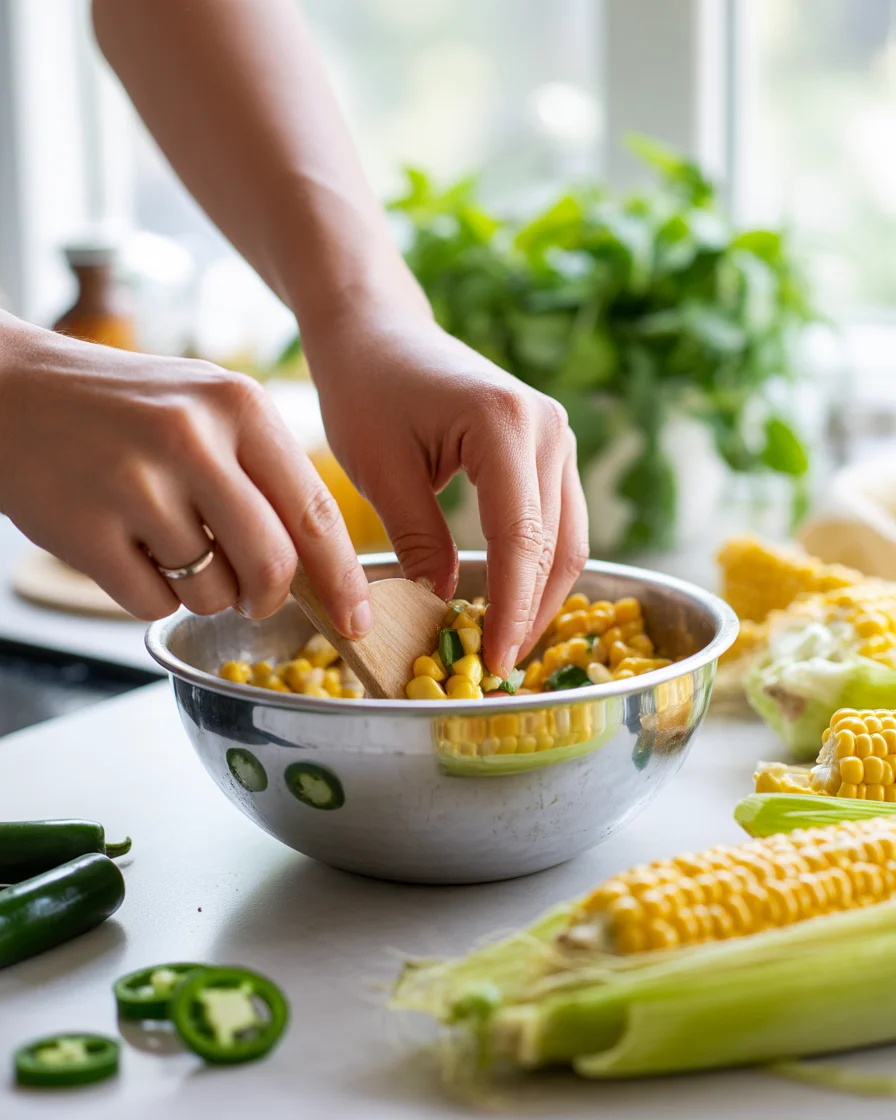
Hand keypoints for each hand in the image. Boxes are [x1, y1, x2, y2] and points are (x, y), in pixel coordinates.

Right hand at [0, 316, 371, 632]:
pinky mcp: (85, 528)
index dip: (343, 579)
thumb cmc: (127, 410)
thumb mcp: (209, 408)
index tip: (356, 619)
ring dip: (204, 594)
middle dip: (270, 599)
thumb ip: (266, 474)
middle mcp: (193, 440)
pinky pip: (153, 604)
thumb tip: (319, 566)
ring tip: (170, 547)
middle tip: (254, 598)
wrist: (13, 390)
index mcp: (239, 407)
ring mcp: (135, 484)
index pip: (315, 512)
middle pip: (273, 566)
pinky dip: (150, 595)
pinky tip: (127, 549)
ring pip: (212, 594)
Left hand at [308, 308, 589, 677]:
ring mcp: (557, 434)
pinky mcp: (550, 446)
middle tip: (499, 670)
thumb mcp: (380, 471)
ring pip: (568, 538)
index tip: (496, 665)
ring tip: (505, 644)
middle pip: (559, 546)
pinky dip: (537, 565)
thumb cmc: (365, 387)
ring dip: (540, 595)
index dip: (512, 612)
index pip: (522, 540)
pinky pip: (556, 519)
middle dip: (533, 614)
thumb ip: (419, 542)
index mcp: (506, 425)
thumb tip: (445, 610)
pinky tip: (509, 600)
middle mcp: (549, 428)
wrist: (377, 330)